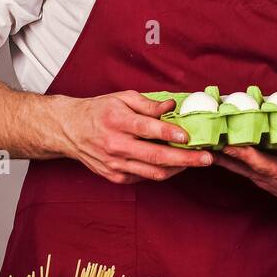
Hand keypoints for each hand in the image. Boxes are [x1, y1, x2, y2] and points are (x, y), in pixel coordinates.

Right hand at [54, 90, 212, 183]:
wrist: (69, 130)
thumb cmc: (99, 111)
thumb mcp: (122, 98)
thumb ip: (149, 105)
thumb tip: (172, 107)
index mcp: (117, 122)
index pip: (147, 129)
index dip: (170, 133)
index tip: (189, 136)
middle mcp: (115, 145)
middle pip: (156, 157)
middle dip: (186, 159)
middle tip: (207, 158)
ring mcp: (115, 164)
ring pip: (154, 172)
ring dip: (178, 168)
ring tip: (196, 161)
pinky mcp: (115, 176)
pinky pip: (145, 177)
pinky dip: (162, 171)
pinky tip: (174, 163)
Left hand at [212, 134, 276, 213]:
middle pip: (270, 168)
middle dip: (251, 156)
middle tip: (234, 144)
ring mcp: (274, 182)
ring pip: (250, 170)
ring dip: (230, 159)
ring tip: (210, 145)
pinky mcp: (262, 180)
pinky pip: (241, 171)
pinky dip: (225, 161)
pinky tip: (207, 150)